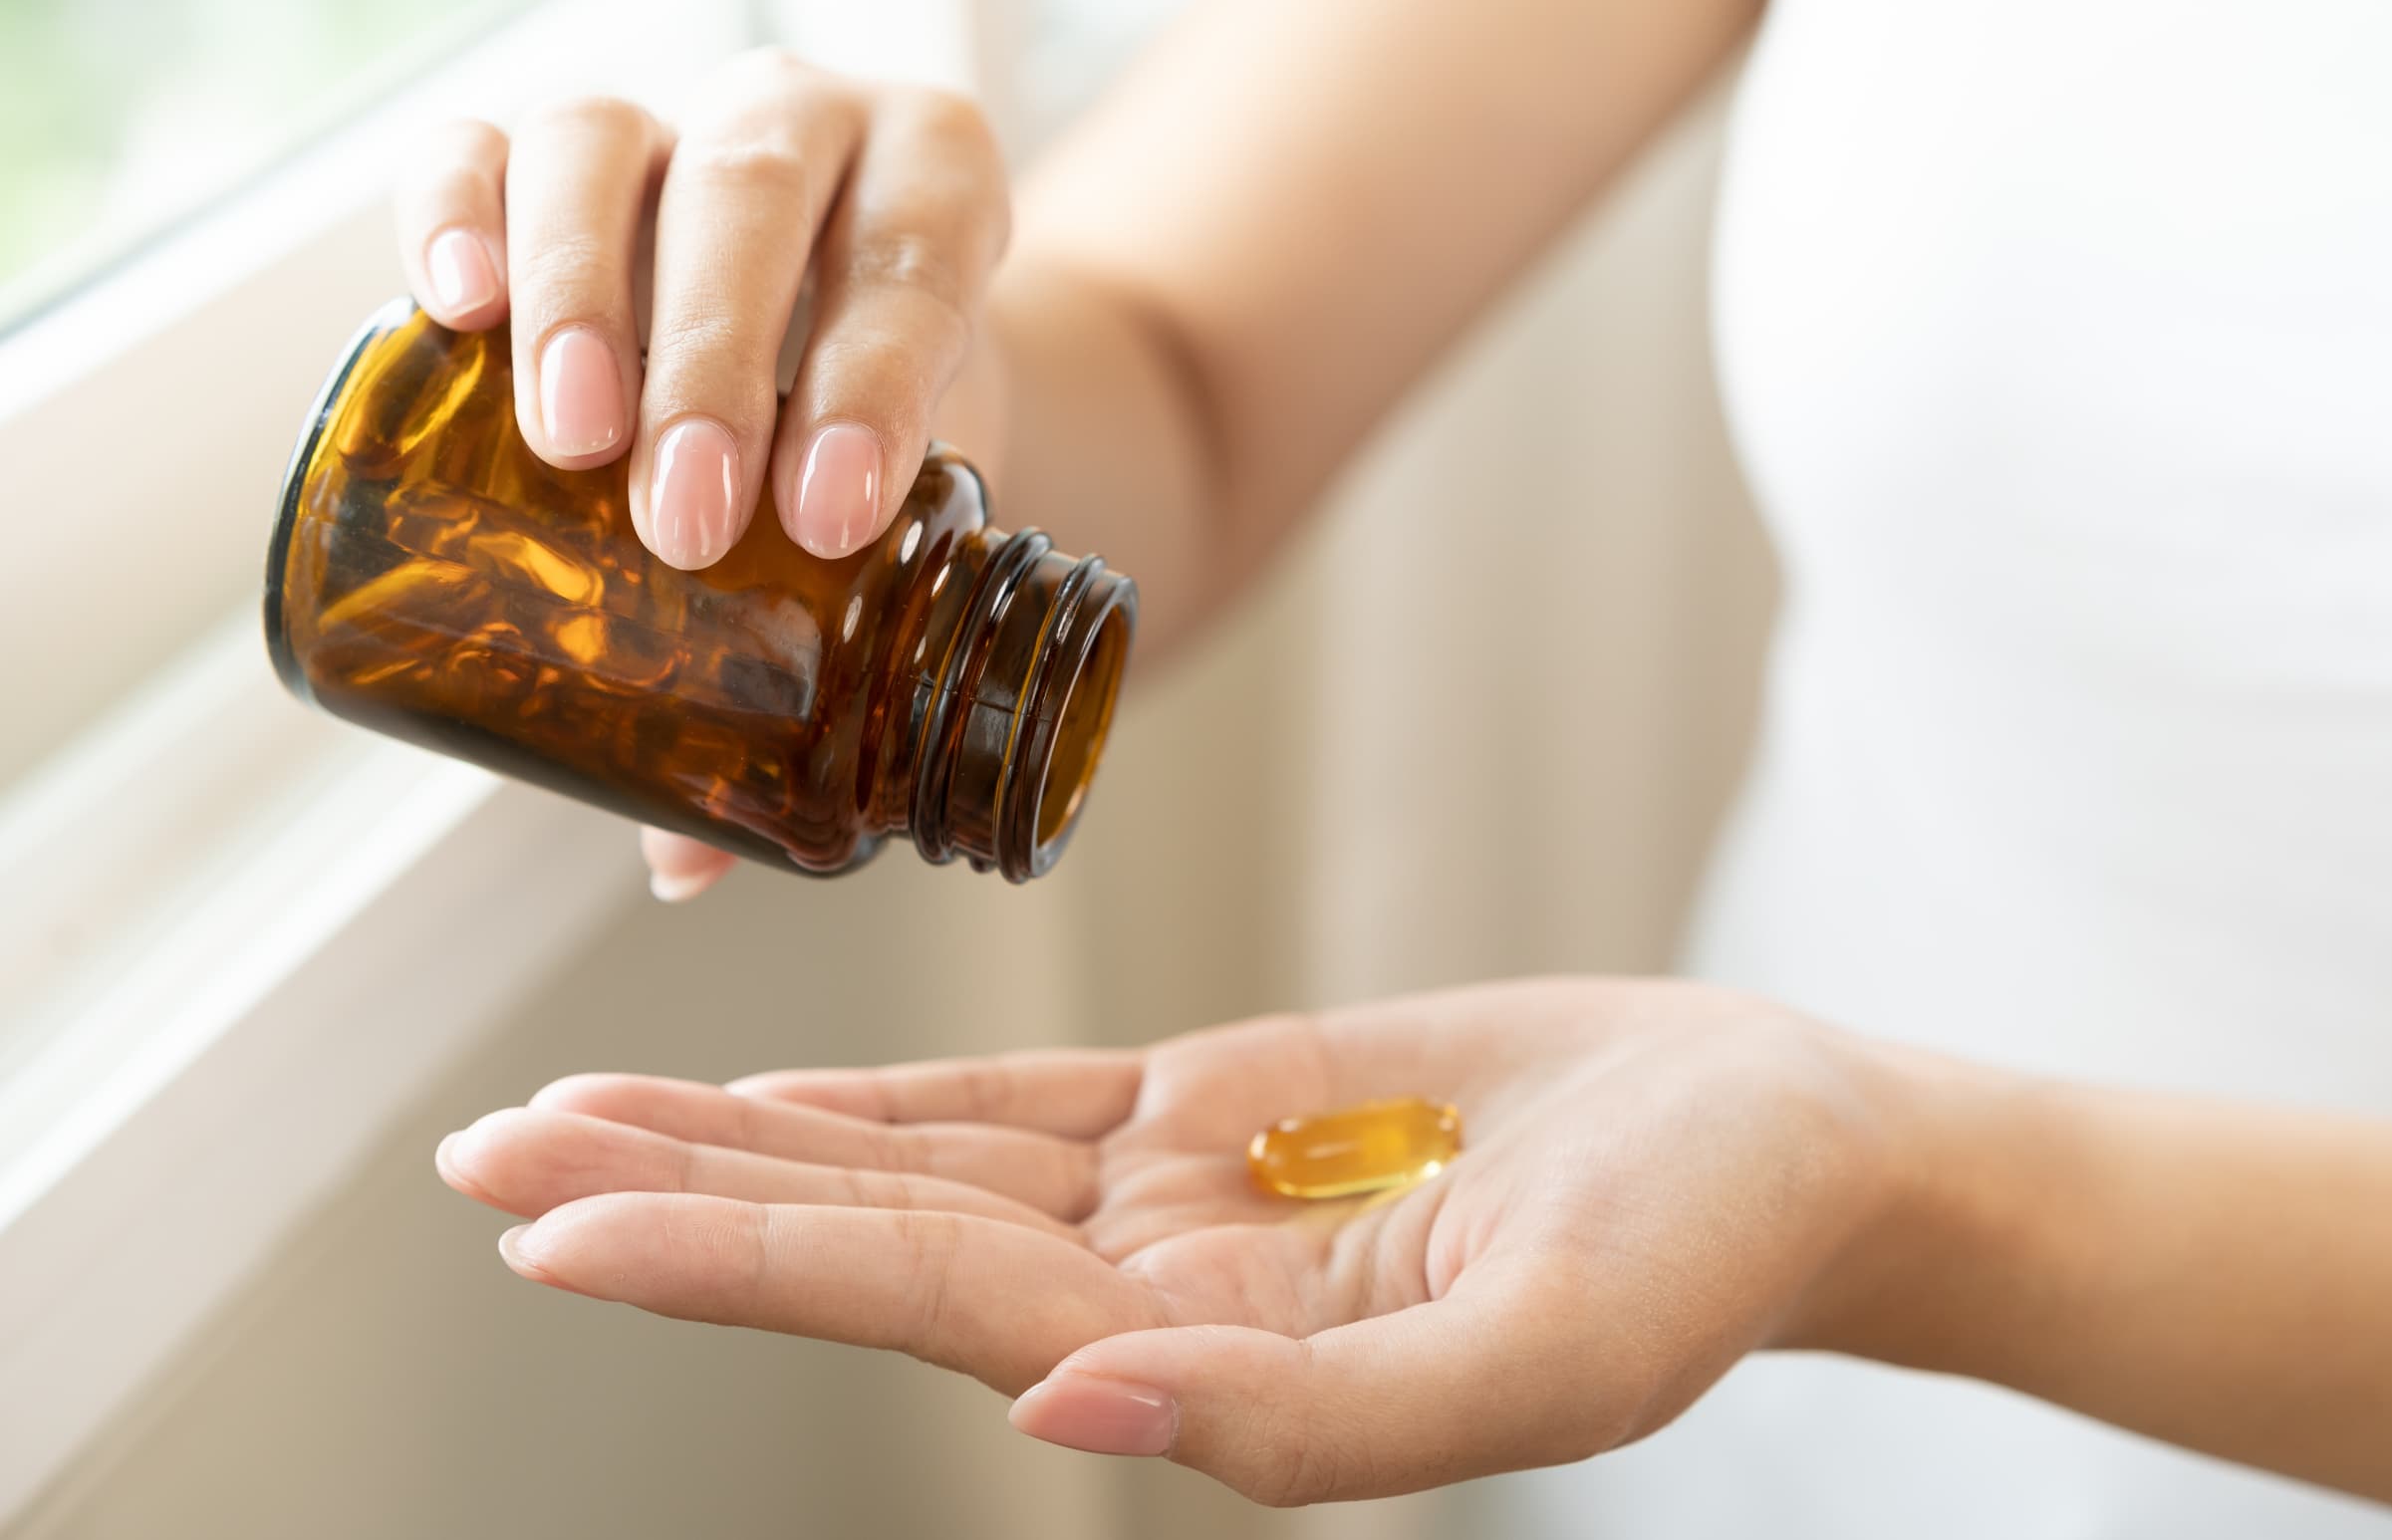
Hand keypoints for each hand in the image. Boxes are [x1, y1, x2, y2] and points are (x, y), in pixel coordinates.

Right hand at [394, 50, 1014, 900]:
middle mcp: (803, 123)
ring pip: (603, 146)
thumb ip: (832, 651)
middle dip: (716, 363)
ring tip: (562, 443)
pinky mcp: (538, 150)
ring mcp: (665, 121)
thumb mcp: (905, 509)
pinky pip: (475, 143)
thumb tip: (694, 862)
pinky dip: (450, 208)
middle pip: (751, 194)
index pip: (916, 257)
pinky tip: (445, 304)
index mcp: (936, 184)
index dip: (878, 382)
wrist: (842, 309)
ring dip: (581, 295)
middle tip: (686, 521)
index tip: (833, 518)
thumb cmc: (881, 418)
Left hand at [434, 976, 1901, 1504]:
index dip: (738, 1263)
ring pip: (914, 1166)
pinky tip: (768, 1097)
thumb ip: (1310, 1425)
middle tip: (484, 1167)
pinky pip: (1016, 1105)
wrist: (1777, 1145)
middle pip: (873, 1239)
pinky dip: (883, 1100)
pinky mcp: (1220, 1107)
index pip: (928, 1310)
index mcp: (1211, 1369)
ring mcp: (1177, 1199)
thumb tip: (1068, 1423)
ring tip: (564, 1123)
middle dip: (675, 1203)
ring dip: (741, 1141)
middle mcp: (1160, 1294)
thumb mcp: (1545, 1357)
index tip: (554, 1231)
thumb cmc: (1700, 1255)